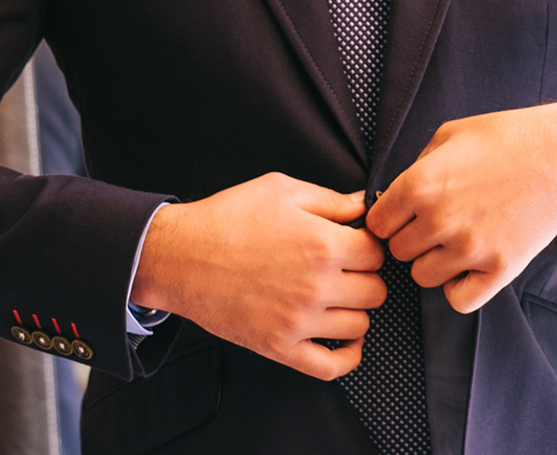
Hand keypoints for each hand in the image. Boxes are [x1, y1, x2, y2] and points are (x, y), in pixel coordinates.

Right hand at [131, 173, 386, 378]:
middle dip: (364, 277)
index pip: (377, 253)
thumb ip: (332, 200)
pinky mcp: (279, 347)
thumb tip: (365, 205)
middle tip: (345, 269)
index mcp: (322, 244)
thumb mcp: (283, 190)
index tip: (355, 244)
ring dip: (353, 310)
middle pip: (375, 290)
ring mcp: (298, 321)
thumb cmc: (228, 219)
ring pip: (360, 325)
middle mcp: (316, 286)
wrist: (179, 256)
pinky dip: (347, 356)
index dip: (369, 245)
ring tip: (335, 296)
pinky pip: (332, 367)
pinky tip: (343, 337)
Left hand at [366, 99, 556, 314]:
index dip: (390, 218)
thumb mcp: (450, 135)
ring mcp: (470, 248)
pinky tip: (471, 264)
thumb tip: (395, 197)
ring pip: (423, 276)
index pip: (376, 223)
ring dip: (435, 262)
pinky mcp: (499, 268)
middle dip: (412, 238)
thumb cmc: (507, 138)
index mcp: (420, 184)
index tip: (406, 214)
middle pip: (398, 252)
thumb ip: (416, 167)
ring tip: (458, 240)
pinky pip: (458, 299)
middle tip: (438, 223)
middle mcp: (439, 219)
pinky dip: (460, 287)